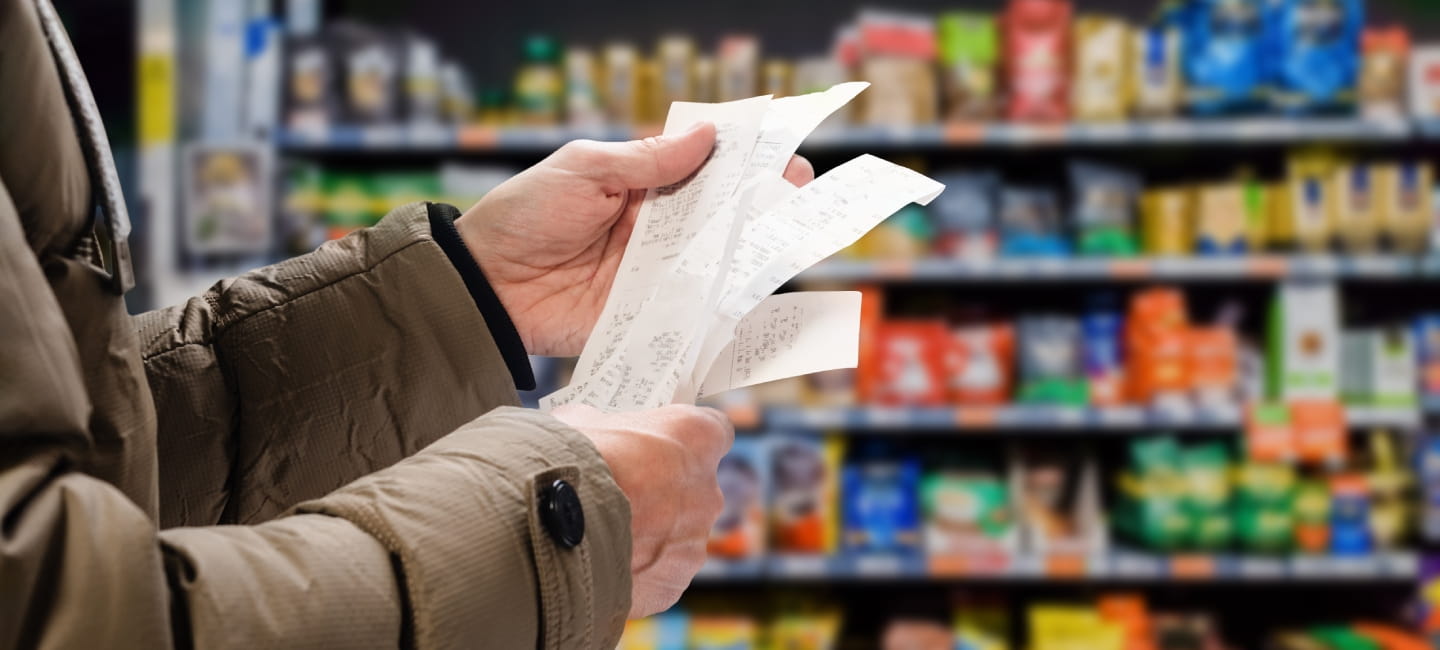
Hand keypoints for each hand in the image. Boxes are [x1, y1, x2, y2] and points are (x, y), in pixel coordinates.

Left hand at [455, 125, 815, 355]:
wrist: (485, 285)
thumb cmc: (524, 216)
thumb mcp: (584, 170)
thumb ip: (647, 160)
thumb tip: (708, 136)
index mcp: (641, 185)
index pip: (704, 169)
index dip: (744, 162)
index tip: (782, 155)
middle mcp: (656, 230)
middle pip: (720, 217)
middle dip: (761, 205)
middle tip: (797, 195)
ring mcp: (654, 274)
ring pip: (715, 263)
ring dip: (750, 254)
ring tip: (787, 242)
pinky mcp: (647, 315)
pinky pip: (692, 311)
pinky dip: (722, 307)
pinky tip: (754, 298)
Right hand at [550, 404, 733, 618]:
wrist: (549, 525)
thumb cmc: (571, 461)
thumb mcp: (583, 422)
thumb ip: (605, 426)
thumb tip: (591, 430)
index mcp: (696, 439)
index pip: (714, 431)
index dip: (686, 440)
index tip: (664, 444)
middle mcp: (707, 491)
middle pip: (694, 490)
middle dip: (663, 492)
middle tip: (622, 493)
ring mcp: (693, 542)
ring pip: (676, 537)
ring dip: (649, 535)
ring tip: (603, 534)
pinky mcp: (673, 584)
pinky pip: (658, 574)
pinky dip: (635, 571)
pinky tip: (601, 563)